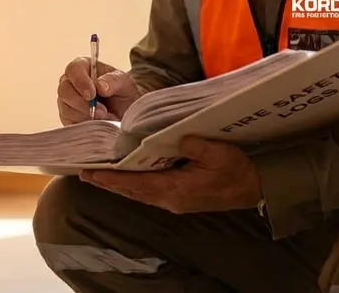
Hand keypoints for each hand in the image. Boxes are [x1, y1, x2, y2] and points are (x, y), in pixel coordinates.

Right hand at [58, 57, 140, 124]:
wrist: (124, 112)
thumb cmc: (122, 92)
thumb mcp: (124, 83)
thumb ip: (113, 81)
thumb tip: (100, 86)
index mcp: (83, 67)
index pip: (73, 69)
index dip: (80, 82)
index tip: (92, 94)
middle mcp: (71, 82)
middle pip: (64, 90)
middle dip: (82, 103)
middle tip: (101, 111)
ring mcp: (67, 101)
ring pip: (66, 109)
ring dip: (85, 115)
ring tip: (104, 117)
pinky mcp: (68, 118)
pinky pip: (69, 123)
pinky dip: (83, 125)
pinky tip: (97, 124)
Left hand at [80, 136, 262, 213]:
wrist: (254, 188)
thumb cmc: (237, 170)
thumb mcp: (220, 153)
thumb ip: (197, 146)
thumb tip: (179, 137)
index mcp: (176, 189)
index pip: (136, 183)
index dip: (112, 178)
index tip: (90, 173)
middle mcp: (169, 199)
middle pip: (131, 191)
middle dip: (108, 182)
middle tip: (83, 172)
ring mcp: (174, 201)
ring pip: (138, 193)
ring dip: (118, 184)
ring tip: (98, 174)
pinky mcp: (179, 198)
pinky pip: (148, 192)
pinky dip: (133, 184)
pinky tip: (126, 176)